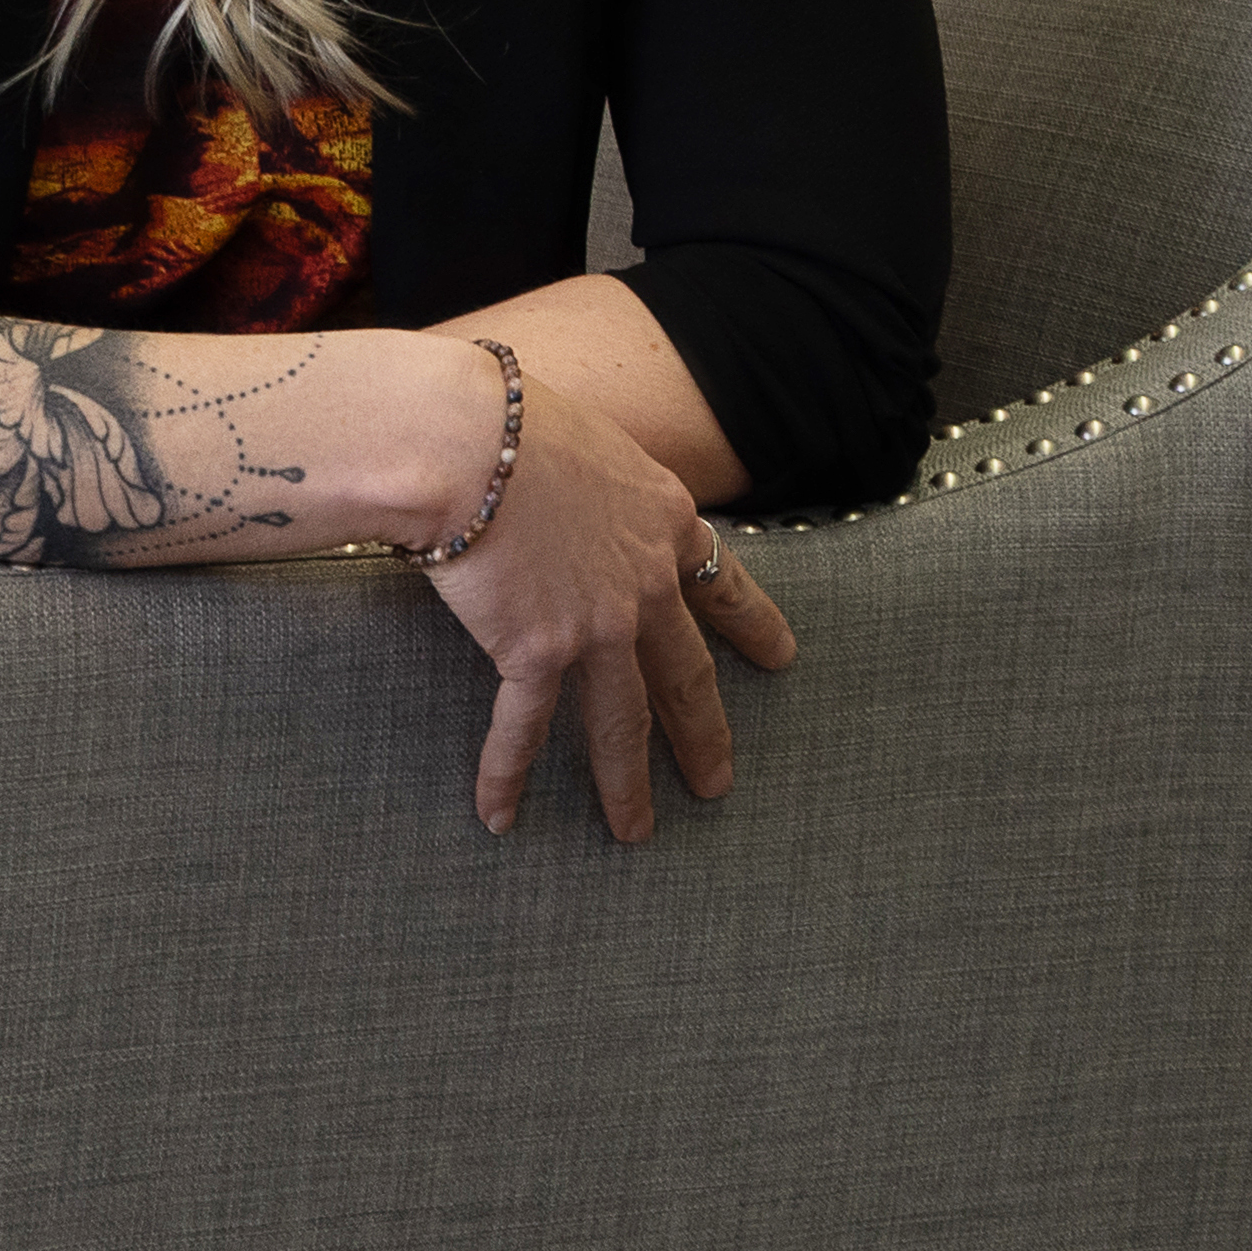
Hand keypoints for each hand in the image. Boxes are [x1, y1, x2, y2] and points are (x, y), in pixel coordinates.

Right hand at [424, 378, 792, 840]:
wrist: (468, 440)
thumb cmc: (507, 418)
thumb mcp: (579, 436)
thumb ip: (589, 481)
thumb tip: (560, 491)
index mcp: (661, 518)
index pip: (720, 581)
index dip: (754, 624)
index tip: (783, 657)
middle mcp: (643, 580)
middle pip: (685, 673)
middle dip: (704, 734)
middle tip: (718, 782)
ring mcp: (597, 623)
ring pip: (621, 721)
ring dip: (626, 783)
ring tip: (635, 831)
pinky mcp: (536, 651)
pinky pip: (523, 729)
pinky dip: (506, 776)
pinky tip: (500, 816)